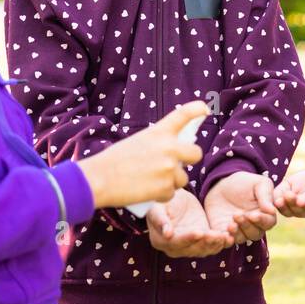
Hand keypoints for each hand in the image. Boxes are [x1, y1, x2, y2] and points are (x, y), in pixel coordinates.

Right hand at [80, 101, 208, 208]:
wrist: (100, 179)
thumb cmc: (114, 161)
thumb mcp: (138, 142)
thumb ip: (159, 144)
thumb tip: (175, 155)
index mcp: (159, 132)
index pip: (183, 115)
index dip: (196, 109)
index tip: (204, 108)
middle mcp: (169, 147)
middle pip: (196, 153)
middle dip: (189, 160)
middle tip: (177, 164)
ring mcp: (169, 168)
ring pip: (184, 178)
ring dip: (172, 182)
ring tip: (152, 181)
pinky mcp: (166, 187)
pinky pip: (172, 193)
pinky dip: (161, 195)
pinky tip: (147, 191)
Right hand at [147, 188, 232, 256]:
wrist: (173, 199)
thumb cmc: (161, 202)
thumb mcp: (157, 207)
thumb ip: (160, 220)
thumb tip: (167, 234)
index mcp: (161, 241)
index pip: (176, 242)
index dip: (188, 238)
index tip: (199, 231)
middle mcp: (175, 248)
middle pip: (192, 249)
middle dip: (206, 242)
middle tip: (217, 234)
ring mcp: (189, 246)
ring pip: (204, 249)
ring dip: (215, 244)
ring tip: (225, 236)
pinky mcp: (202, 241)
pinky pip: (212, 245)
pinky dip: (221, 243)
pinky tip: (229, 237)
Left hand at [204, 171, 277, 242]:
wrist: (221, 184)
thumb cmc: (244, 182)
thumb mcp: (258, 183)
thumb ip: (266, 195)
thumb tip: (272, 210)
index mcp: (265, 214)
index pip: (268, 222)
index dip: (261, 220)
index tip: (253, 215)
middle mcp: (254, 225)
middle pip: (256, 233)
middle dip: (247, 226)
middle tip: (237, 215)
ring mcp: (239, 231)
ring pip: (242, 238)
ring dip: (237, 233)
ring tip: (230, 224)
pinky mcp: (224, 233)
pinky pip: (226, 242)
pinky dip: (226, 241)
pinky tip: (224, 235)